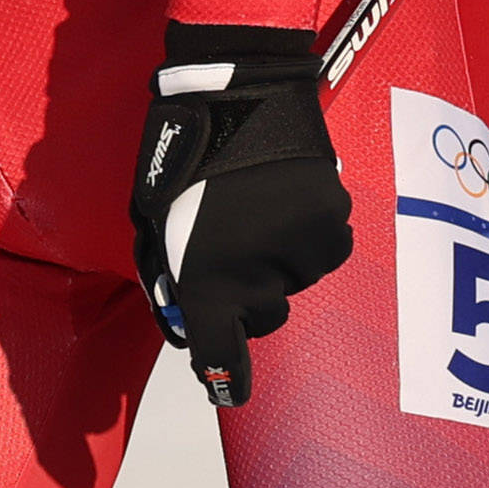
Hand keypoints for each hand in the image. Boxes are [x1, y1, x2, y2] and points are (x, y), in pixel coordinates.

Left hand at [135, 23, 348, 406]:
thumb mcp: (154, 224)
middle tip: (231, 247)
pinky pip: (323, 248)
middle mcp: (259, 276)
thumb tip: (185, 315)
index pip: (222, 353)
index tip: (229, 393)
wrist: (236, 94)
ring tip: (257, 208)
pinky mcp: (334, 221)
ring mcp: (302, 251)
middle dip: (248, 296)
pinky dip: (307, 235)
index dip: (226, 379)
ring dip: (279, 260)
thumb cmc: (180, 157)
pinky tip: (285, 199)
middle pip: (264, 317)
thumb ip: (168, 274)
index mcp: (206, 279)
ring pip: (297, 280)